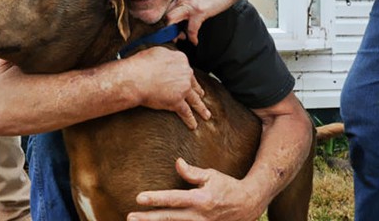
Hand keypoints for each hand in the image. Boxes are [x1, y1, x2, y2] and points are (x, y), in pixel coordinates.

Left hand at [127, 158, 262, 220]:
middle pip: (169, 218)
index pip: (173, 199)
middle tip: (130, 217)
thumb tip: (177, 163)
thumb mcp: (211, 175)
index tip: (140, 198)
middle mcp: (199, 216)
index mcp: (200, 200)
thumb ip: (192, 172)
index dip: (156, 199)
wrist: (247, 205)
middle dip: (148, 219)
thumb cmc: (227, 186)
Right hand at [128, 46, 210, 128]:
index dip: (185, 75)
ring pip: (195, 100)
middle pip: (193, 83)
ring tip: (206, 115)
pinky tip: (193, 125)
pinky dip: (190, 120)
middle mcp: (185, 73)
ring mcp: (183, 88)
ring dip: (201, 108)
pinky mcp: (177, 102)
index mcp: (181, 60)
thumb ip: (166, 56)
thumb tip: (166, 58)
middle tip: (201, 95)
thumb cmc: (141, 64)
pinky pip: (186, 113)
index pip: (185, 68)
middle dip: (197, 90)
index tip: (187, 78)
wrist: (136, 78)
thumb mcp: (156, 52)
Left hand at [166, 0, 266, 44]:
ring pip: (171, 21)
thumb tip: (184, 21)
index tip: (169, 33)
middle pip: (164, 17)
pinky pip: (191, 29)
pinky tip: (195, 41)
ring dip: (175, 34)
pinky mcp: (200, 11)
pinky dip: (192, 37)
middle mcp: (182, 1)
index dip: (165, 25)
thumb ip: (187, 7)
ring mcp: (190, 6)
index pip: (165, 12)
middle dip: (165, 30)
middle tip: (173, 38)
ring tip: (182, 39)